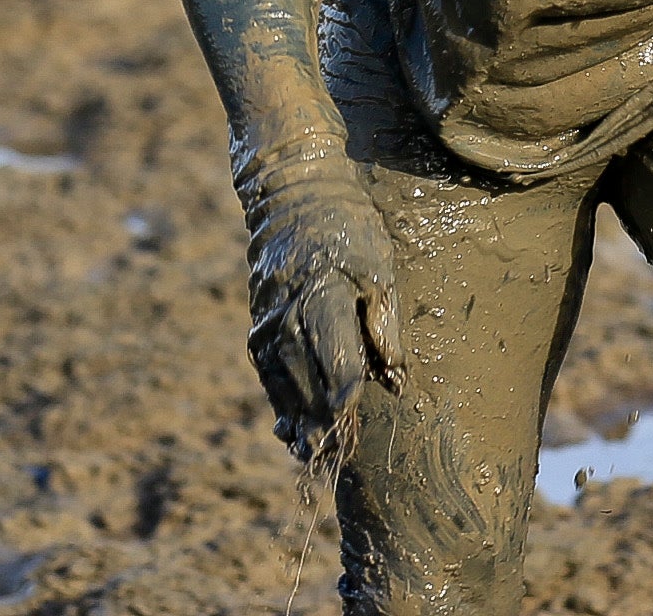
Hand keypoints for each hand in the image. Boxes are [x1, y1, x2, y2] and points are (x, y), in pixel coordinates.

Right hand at [244, 169, 407, 462]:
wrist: (292, 195)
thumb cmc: (348, 229)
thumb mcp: (380, 268)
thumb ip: (386, 326)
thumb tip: (395, 380)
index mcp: (322, 300)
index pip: (335, 362)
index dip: (346, 398)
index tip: (354, 423)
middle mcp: (286, 318)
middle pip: (304, 384)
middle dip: (321, 423)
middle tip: (337, 457)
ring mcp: (266, 325)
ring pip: (281, 386)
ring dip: (297, 422)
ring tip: (312, 456)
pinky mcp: (257, 328)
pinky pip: (266, 376)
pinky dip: (279, 405)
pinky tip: (288, 431)